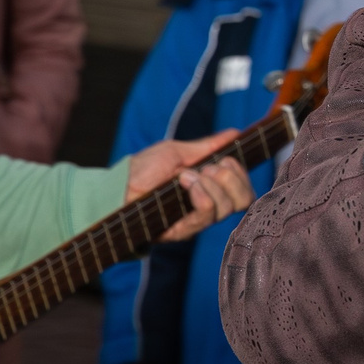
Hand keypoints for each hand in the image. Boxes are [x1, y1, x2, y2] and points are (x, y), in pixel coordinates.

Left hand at [124, 131, 254, 239]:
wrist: (118, 187)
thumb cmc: (143, 170)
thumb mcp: (178, 151)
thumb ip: (208, 146)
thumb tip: (234, 133)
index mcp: (210, 189)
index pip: (244, 191)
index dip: (241, 175)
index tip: (225, 160)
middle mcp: (208, 207)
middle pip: (243, 201)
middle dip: (231, 178)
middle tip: (208, 169)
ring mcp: (197, 220)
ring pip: (227, 207)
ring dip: (210, 185)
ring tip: (186, 176)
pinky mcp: (184, 230)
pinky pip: (207, 214)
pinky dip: (200, 194)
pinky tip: (184, 183)